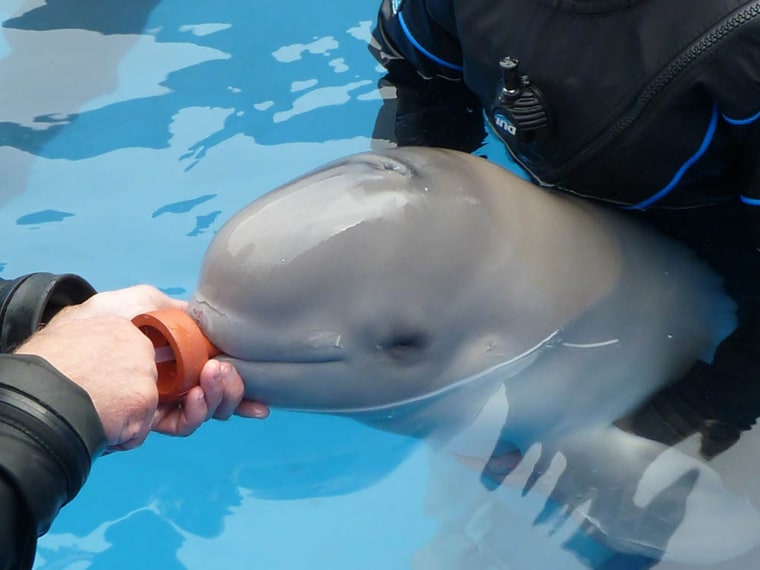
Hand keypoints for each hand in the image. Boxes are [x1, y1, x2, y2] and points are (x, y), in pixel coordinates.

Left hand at [15, 285, 267, 451]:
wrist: (76, 371)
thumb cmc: (105, 331)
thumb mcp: (140, 301)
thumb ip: (173, 308)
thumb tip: (197, 316)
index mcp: (160, 342)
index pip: (203, 350)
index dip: (230, 356)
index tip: (251, 361)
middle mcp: (160, 371)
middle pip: (210, 380)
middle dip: (229, 379)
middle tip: (224, 370)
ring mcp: (154, 398)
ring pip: (203, 402)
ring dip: (219, 393)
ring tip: (215, 379)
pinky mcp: (147, 423)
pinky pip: (184, 421)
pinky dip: (198, 411)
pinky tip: (199, 398)